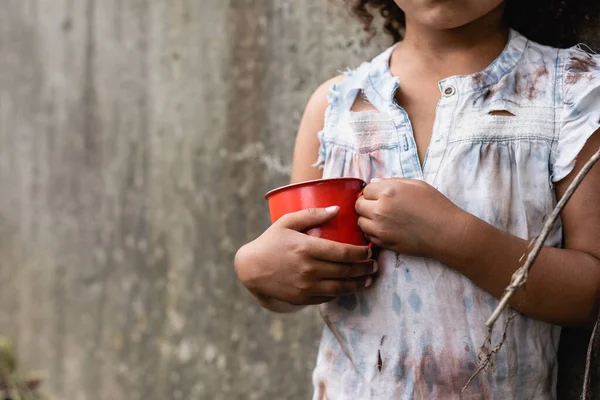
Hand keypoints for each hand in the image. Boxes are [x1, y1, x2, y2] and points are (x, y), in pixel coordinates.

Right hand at [235, 207, 376, 306]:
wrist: (251, 268)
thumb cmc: (271, 241)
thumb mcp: (287, 222)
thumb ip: (312, 214)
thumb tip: (338, 209)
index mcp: (306, 248)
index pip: (342, 252)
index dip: (360, 253)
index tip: (368, 250)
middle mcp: (308, 269)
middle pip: (345, 271)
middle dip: (364, 268)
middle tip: (374, 265)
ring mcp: (306, 286)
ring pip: (340, 287)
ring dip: (358, 283)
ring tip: (368, 279)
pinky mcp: (303, 298)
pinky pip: (328, 297)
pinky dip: (341, 292)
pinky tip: (349, 287)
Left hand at [355, 178, 465, 256]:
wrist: (447, 232)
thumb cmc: (436, 205)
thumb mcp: (417, 185)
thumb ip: (392, 182)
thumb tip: (374, 183)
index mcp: (388, 192)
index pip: (366, 190)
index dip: (373, 191)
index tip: (380, 195)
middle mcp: (380, 210)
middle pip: (358, 205)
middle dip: (366, 203)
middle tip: (378, 205)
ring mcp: (380, 228)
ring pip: (360, 222)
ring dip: (367, 218)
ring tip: (381, 218)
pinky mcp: (384, 243)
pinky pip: (368, 236)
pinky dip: (372, 231)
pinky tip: (385, 228)